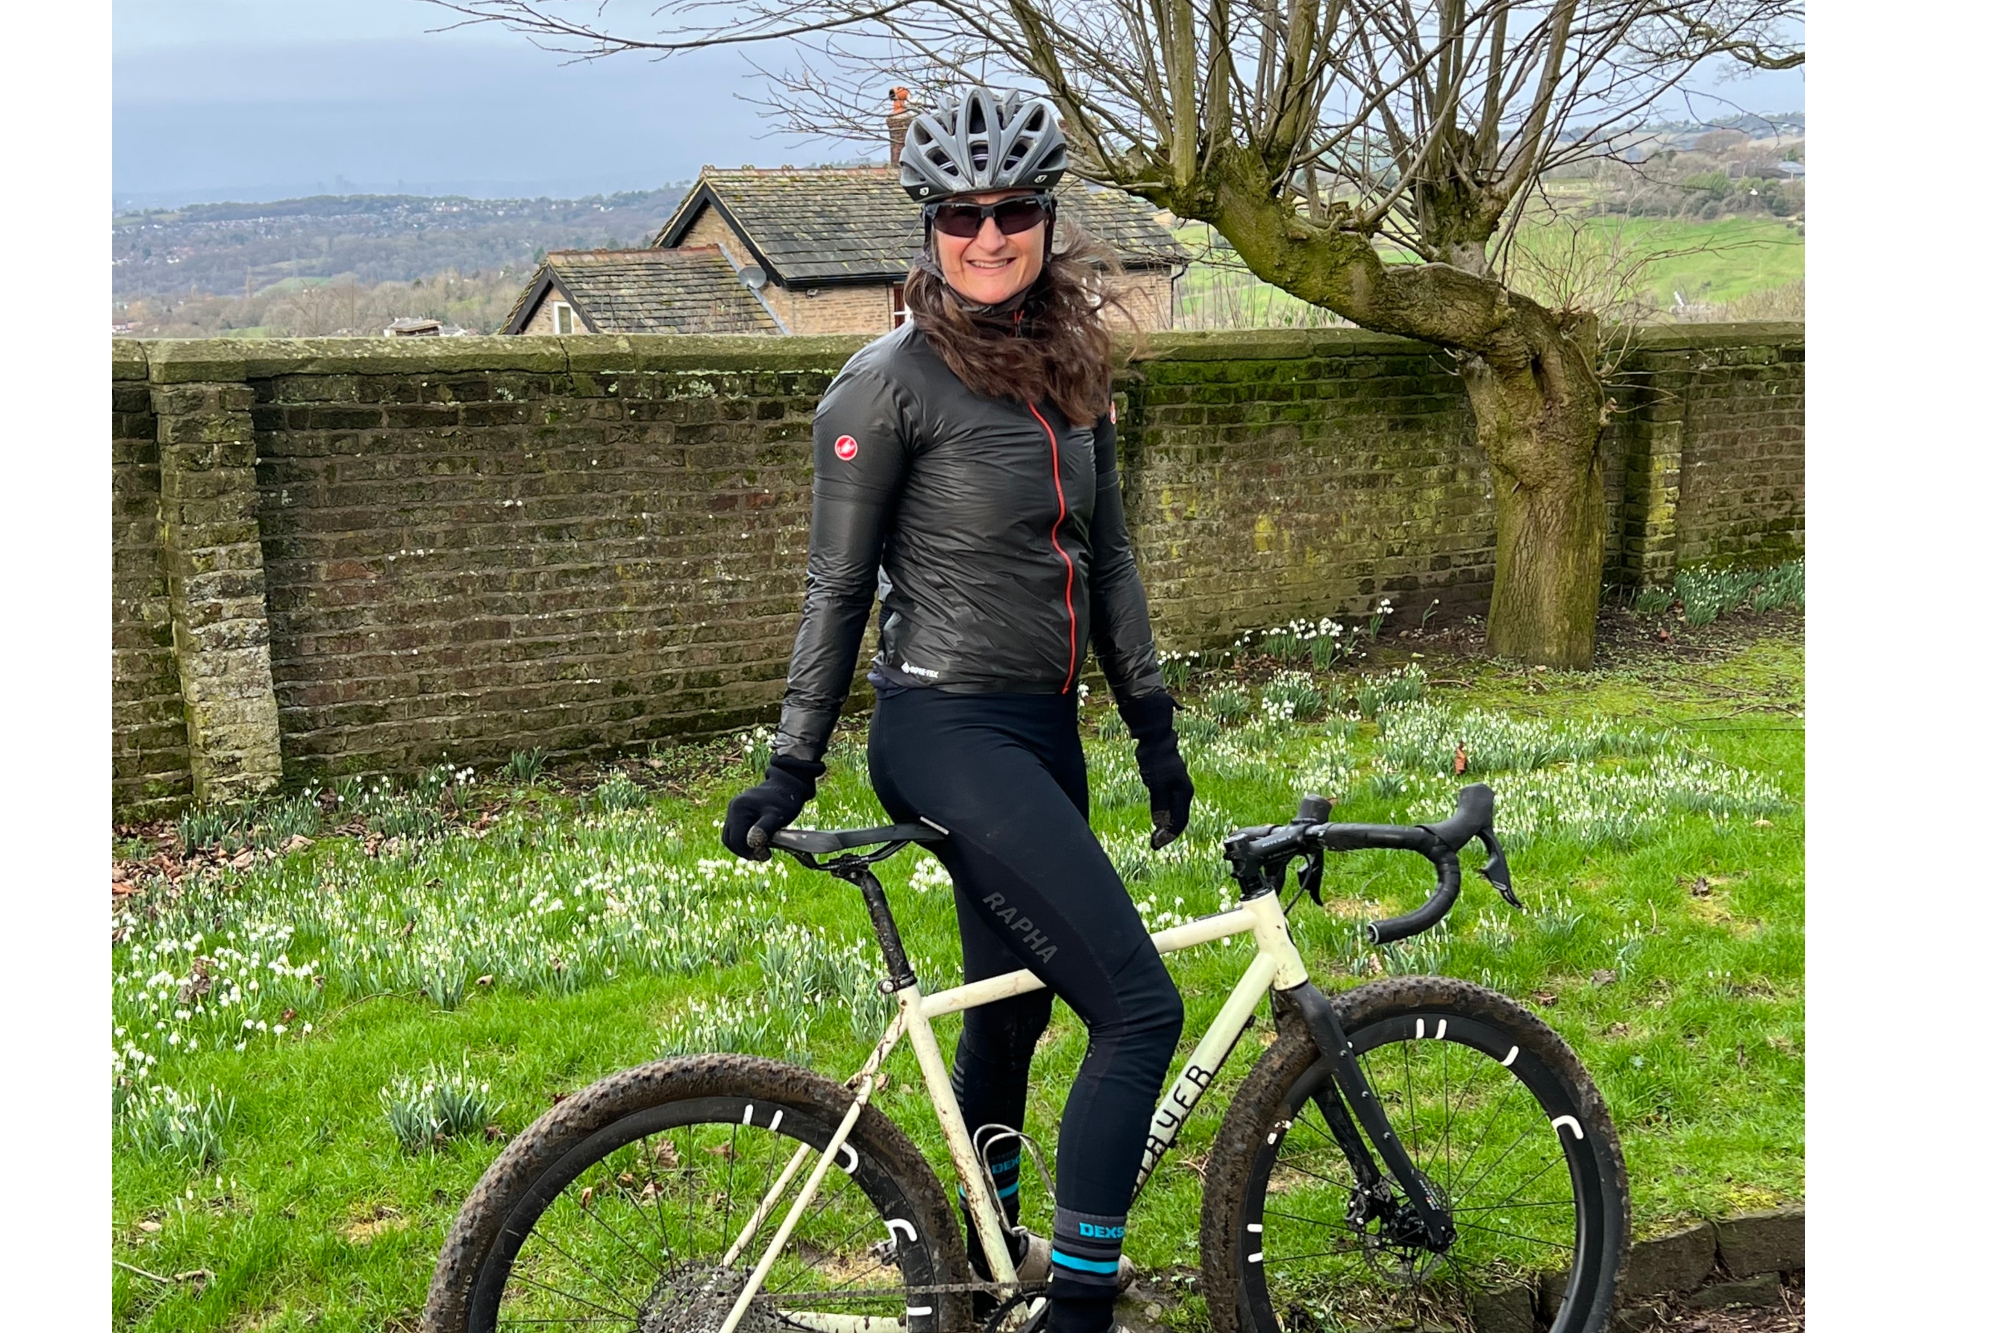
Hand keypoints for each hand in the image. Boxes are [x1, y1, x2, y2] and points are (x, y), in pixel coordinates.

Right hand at [721, 756, 822, 860]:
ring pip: (731, 837)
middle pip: (730, 840)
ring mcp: (733, 811)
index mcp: (739, 809)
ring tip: (762, 849)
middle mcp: (732, 808)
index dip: (749, 851)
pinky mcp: (738, 814)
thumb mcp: (776, 816)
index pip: (736, 840)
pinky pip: (736, 832)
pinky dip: (746, 840)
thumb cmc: (784, 801)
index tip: (767, 855)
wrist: (788, 786)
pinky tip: (760, 841)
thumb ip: (763, 829)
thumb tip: (751, 843)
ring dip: (745, 847)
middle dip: (745, 851)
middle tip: (764, 854)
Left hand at [1119, 693, 1195, 849]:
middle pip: (1179, 820)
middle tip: (1154, 844)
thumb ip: (1160, 805)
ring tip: (1154, 837)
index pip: (1180, 821)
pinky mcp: (1169, 785)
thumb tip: (1162, 825)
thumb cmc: (1156, 759)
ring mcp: (1177, 789)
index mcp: (1184, 793)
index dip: (1169, 835)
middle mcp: (1184, 792)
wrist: (1155, 740)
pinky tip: (1156, 821)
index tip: (1156, 844)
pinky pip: (1169, 806)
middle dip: (1167, 834)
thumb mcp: (1156, 784)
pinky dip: (1163, 817)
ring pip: (1175, 814)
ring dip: (1165, 827)